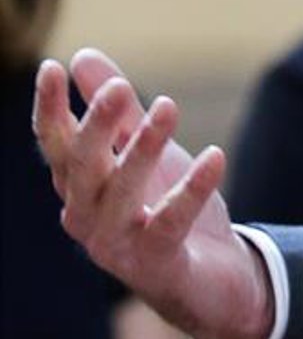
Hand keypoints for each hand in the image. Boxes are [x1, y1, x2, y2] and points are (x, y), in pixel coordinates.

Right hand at [32, 50, 273, 338]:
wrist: (211, 282)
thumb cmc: (166, 212)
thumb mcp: (142, 154)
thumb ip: (115, 112)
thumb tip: (80, 56)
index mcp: (78, 188)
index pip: (55, 145)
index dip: (50, 108)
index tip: (51, 67)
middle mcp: (86, 218)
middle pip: (83, 166)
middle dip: (97, 125)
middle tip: (120, 86)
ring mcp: (116, 245)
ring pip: (122, 192)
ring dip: (144, 148)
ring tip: (169, 106)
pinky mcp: (156, 265)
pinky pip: (171, 222)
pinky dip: (193, 189)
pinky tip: (215, 156)